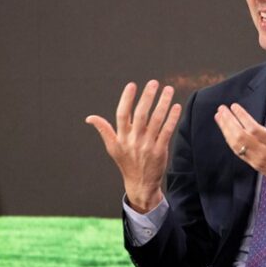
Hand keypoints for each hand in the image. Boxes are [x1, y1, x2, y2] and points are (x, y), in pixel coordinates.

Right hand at [86, 80, 181, 212]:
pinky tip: (176, 106)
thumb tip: (89, 118)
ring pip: (156, 120)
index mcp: (121, 137)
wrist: (140, 184)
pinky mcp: (160, 151)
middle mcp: (133, 140)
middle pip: (141, 114)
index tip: (132, 85)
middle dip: (147, 97)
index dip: (126, 99)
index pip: (122, 114)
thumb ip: (104, 130)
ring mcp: (147, 145)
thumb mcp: (112, 147)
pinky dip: (172, 118)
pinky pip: (167, 131)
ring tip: (169, 89)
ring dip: (163, 103)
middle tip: (154, 82)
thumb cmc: (126, 163)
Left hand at [214, 104, 265, 206]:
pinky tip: (226, 133)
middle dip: (229, 122)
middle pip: (240, 136)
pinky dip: (230, 141)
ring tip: (219, 118)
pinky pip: (238, 153)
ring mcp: (257, 160)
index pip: (254, 129)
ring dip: (226, 130)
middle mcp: (264, 153)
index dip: (242, 117)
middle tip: (222, 109)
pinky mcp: (254, 165)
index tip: (235, 107)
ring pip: (236, 145)